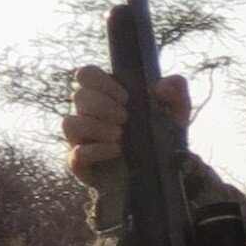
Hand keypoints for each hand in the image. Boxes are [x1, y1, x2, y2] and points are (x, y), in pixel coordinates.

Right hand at [62, 65, 191, 178]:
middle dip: (104, 106)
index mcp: (105, 94)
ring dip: (96, 127)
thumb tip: (161, 87)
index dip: (101, 81)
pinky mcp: (81, 164)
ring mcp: (82, 138)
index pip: (86, 75)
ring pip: (70, 123)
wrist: (163, 170)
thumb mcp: (176, 110)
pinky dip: (96, 150)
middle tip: (126, 118)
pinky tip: (116, 150)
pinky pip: (75, 154)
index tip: (125, 97)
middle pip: (80, 97)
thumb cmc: (162, 132)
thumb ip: (176, 90)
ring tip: (120, 135)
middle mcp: (88, 114)